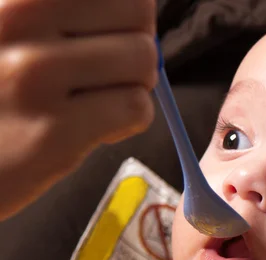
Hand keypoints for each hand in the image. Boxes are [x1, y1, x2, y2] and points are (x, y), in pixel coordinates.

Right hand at [0, 0, 157, 219]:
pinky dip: (128, 121)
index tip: (105, 34)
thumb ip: (59, 14)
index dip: (125, 12)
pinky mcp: (52, 132)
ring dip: (133, 85)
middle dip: (134, 44)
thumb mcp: (8, 27)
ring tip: (94, 101)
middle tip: (104, 71)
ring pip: (143, 59)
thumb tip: (141, 12)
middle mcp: (16, 19)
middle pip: (138, 13)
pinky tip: (92, 128)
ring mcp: (33, 75)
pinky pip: (135, 107)